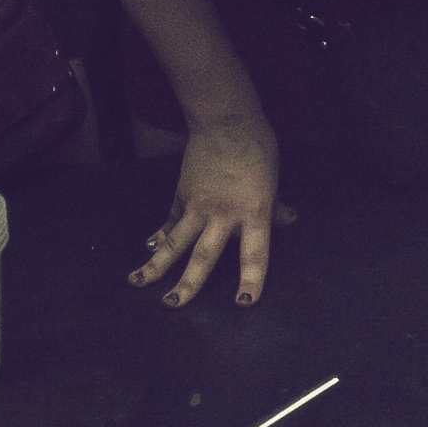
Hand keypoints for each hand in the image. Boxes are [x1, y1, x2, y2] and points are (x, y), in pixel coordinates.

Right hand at [132, 114, 291, 306]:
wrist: (227, 120)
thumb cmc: (257, 148)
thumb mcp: (273, 179)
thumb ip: (276, 207)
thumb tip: (290, 221)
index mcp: (254, 211)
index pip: (254, 253)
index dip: (250, 279)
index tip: (243, 303)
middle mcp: (224, 212)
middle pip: (204, 255)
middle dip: (189, 283)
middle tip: (174, 306)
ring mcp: (199, 204)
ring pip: (175, 241)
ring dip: (156, 264)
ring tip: (138, 283)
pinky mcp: (183, 194)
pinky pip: (171, 220)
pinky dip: (159, 235)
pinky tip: (149, 249)